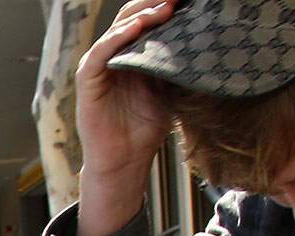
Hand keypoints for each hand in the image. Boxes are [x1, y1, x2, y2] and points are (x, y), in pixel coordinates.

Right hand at [74, 0, 176, 235]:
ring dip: (141, 14)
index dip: (167, 4)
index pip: (149, 16)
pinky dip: (117, 38)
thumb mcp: (171, 86)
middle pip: (132, 14)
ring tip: (166, 8)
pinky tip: (137, 27)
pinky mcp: (87, 81)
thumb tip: (206, 34)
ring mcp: (100, 66)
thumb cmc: (146, 126)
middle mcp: (115, 54)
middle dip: (156, 2)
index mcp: (134, 52)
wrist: (126, 160)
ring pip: (117, 28)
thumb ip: (178, 60)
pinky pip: (100, 53)